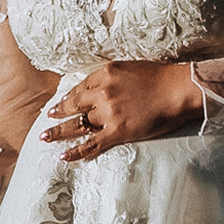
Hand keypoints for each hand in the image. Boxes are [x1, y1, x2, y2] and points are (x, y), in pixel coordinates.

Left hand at [41, 60, 202, 160]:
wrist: (178, 89)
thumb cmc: (160, 77)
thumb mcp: (129, 68)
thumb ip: (111, 77)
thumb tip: (98, 85)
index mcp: (104, 74)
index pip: (80, 87)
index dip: (69, 97)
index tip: (62, 102)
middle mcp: (101, 93)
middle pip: (74, 105)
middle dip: (59, 112)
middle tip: (48, 117)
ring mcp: (108, 113)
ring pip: (78, 124)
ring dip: (60, 131)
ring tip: (45, 137)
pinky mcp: (118, 131)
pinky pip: (92, 143)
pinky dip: (77, 151)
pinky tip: (64, 156)